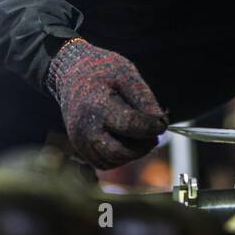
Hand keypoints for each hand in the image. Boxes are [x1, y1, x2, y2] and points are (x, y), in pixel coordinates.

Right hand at [45, 38, 168, 168]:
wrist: (72, 73)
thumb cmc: (103, 72)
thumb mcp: (127, 75)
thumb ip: (144, 99)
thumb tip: (161, 124)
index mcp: (97, 105)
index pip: (129, 124)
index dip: (150, 127)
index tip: (162, 123)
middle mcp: (85, 127)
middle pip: (120, 151)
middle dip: (143, 146)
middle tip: (154, 135)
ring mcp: (80, 140)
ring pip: (113, 161)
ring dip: (133, 153)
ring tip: (140, 136)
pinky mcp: (80, 147)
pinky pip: (105, 162)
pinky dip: (120, 157)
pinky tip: (126, 141)